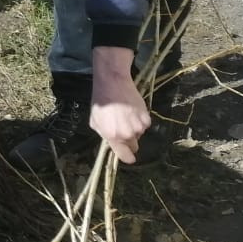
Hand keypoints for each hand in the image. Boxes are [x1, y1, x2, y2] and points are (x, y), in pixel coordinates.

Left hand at [91, 46, 150, 162]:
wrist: (113, 84)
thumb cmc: (101, 102)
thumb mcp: (95, 121)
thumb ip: (104, 134)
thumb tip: (112, 142)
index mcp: (112, 136)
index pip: (124, 155)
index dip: (127, 157)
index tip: (129, 157)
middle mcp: (127, 134)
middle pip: (133, 145)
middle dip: (129, 140)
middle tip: (123, 128)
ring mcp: (138, 126)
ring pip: (139, 133)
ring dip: (134, 128)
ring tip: (125, 115)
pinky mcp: (147, 118)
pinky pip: (144, 124)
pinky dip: (140, 120)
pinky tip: (132, 110)